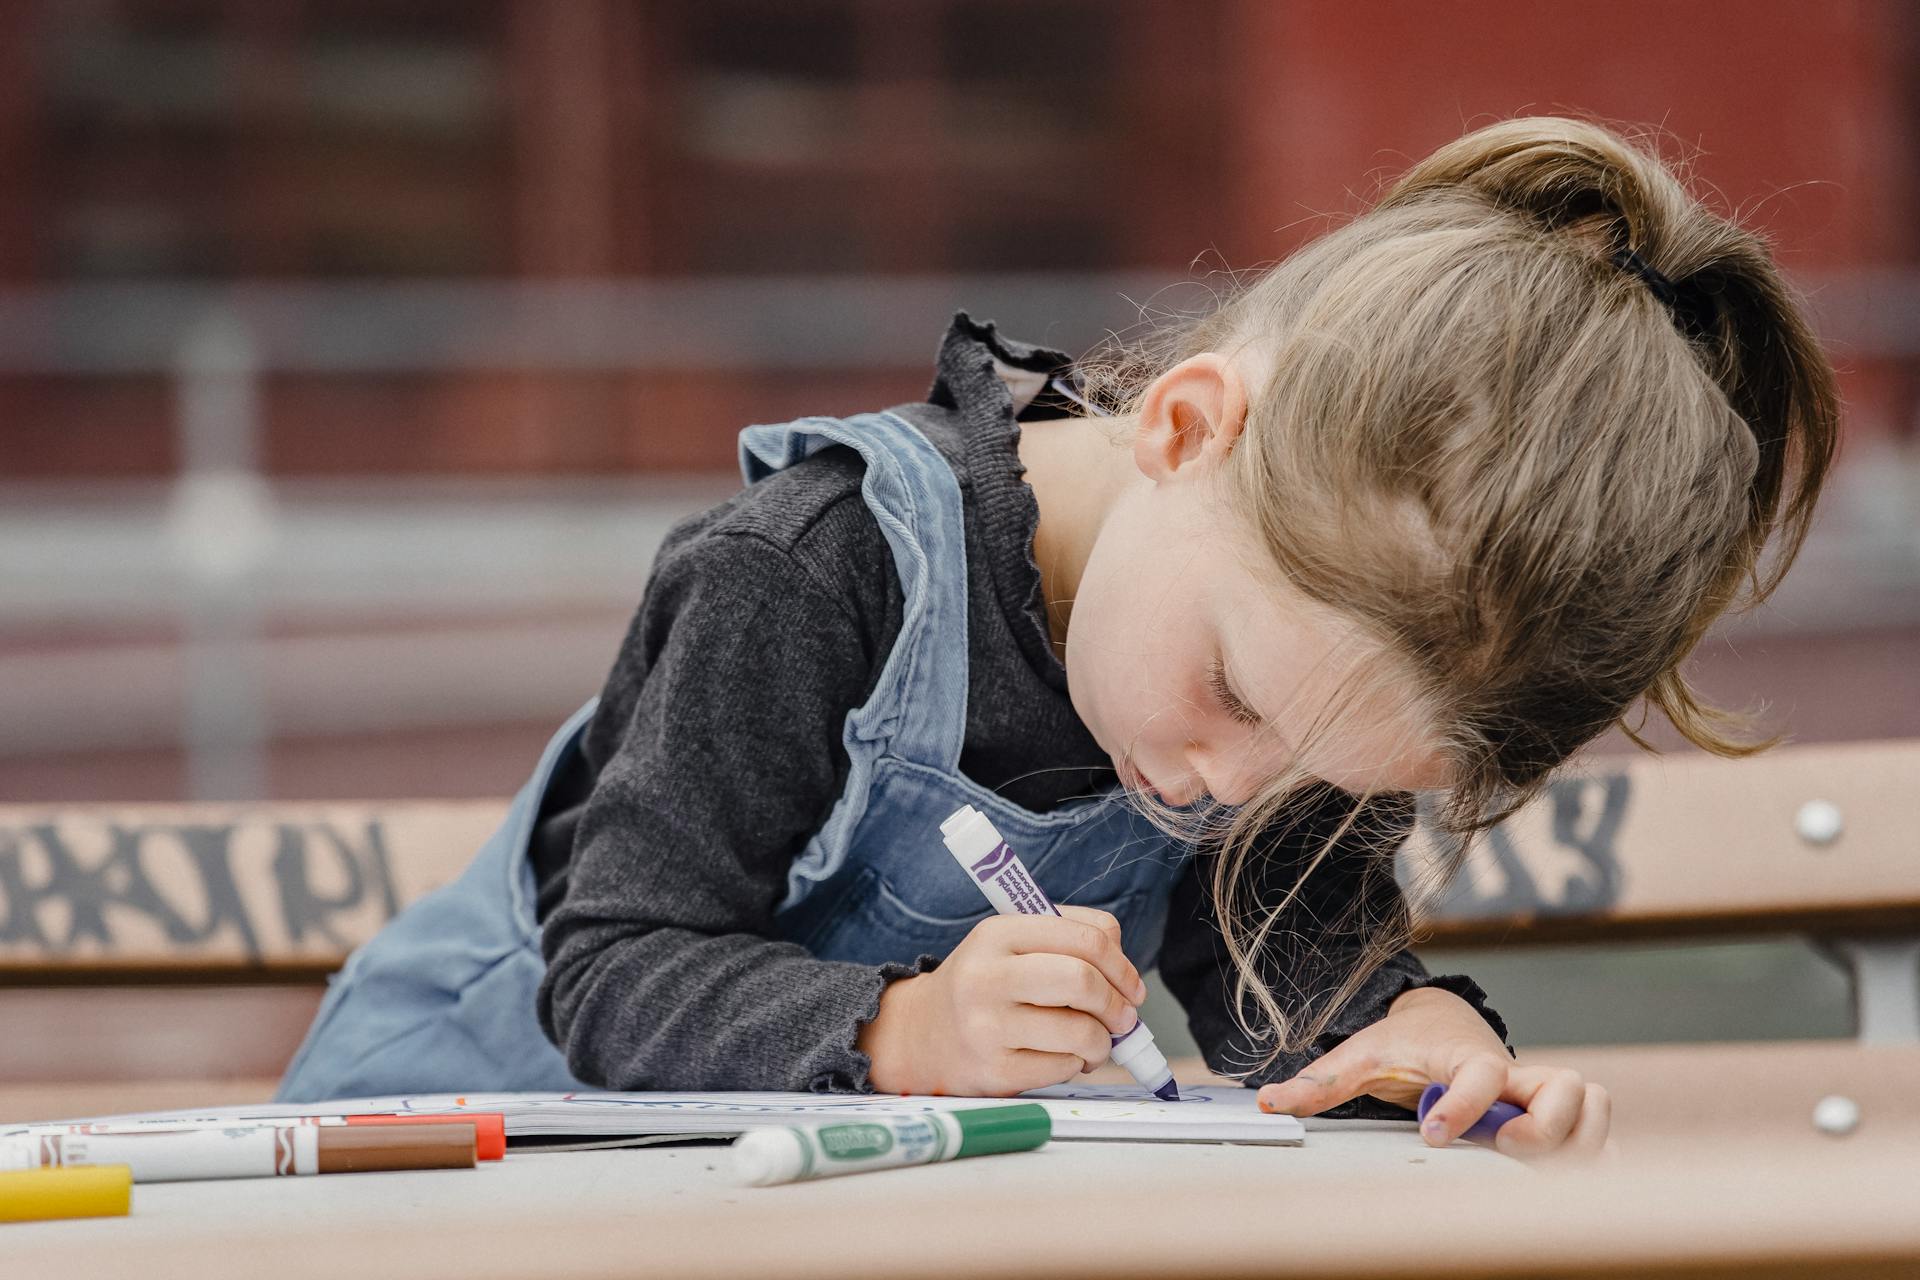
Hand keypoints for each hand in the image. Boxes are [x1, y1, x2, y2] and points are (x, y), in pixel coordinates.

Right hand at [857, 906, 1146, 1096]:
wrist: (919, 1036)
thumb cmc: (984, 986)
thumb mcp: (1010, 945)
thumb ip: (1067, 941)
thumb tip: (1126, 977)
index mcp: (998, 934)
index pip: (1085, 938)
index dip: (1122, 965)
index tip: (1132, 987)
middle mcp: (987, 976)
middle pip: (1084, 981)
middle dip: (1117, 1005)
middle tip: (1123, 1018)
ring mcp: (987, 1027)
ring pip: (1081, 1032)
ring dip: (1101, 1042)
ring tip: (1092, 1042)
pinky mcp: (993, 1072)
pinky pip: (1063, 1068)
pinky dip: (1075, 1065)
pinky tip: (1061, 1058)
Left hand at [1252, 985, 1612, 1160]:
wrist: (1439, 1021)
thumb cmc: (1403, 1042)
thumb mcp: (1358, 1057)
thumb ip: (1319, 1082)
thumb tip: (1269, 1100)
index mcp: (1463, 1055)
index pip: (1480, 1074)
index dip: (1466, 1108)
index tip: (1434, 1135)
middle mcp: (1511, 1070)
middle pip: (1565, 1088)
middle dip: (1543, 1126)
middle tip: (1503, 1149)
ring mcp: (1537, 1089)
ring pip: (1594, 1102)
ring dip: (1577, 1138)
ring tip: (1536, 1167)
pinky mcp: (1554, 1110)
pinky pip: (1601, 1129)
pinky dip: (1597, 1153)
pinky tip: (1571, 1182)